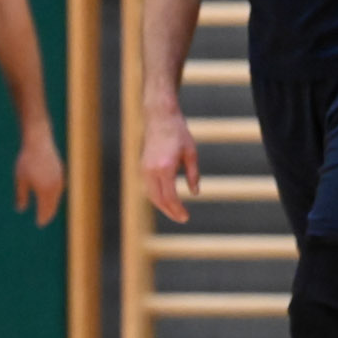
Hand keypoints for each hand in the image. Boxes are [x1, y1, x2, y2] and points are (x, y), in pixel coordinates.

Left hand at [14, 127, 64, 226]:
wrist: (38, 142)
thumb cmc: (26, 161)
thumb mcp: (20, 179)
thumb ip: (21, 196)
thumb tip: (20, 210)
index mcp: (45, 190)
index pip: (45, 210)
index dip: (42, 218)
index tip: (39, 224)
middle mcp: (55, 187)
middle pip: (53, 205)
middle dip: (48, 214)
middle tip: (43, 221)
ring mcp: (59, 180)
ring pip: (57, 197)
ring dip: (52, 205)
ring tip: (47, 211)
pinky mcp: (61, 173)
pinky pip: (59, 189)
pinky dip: (55, 196)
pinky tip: (51, 196)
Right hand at [141, 106, 198, 223]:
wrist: (160, 118)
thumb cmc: (178, 133)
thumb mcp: (191, 154)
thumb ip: (193, 175)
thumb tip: (195, 193)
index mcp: (165, 168)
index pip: (170, 197)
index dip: (177, 209)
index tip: (186, 217)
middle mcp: (151, 170)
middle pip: (158, 199)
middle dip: (170, 211)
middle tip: (182, 218)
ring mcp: (144, 168)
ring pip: (151, 195)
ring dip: (162, 206)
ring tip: (175, 212)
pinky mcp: (143, 166)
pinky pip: (149, 187)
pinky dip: (157, 196)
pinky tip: (167, 199)